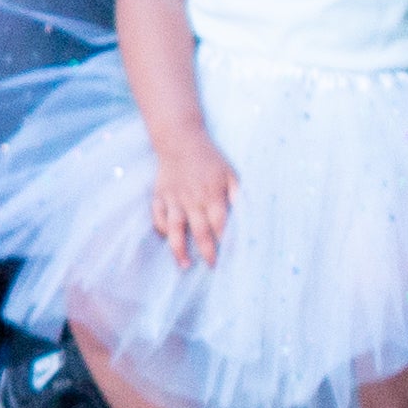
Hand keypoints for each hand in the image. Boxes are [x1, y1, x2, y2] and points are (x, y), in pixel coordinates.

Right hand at [149, 134, 237, 269]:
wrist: (180, 140)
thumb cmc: (209, 158)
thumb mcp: (230, 172)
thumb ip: (239, 193)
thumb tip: (248, 212)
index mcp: (212, 194)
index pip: (221, 224)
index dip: (227, 242)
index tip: (232, 256)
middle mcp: (192, 200)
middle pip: (200, 232)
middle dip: (207, 252)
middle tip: (213, 267)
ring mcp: (174, 200)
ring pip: (175, 230)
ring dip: (179, 249)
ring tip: (184, 265)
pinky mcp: (160, 197)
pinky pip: (159, 218)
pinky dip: (162, 230)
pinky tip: (167, 239)